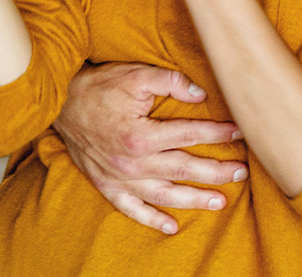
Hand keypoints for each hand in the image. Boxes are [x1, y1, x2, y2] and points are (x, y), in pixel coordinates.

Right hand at [54, 62, 246, 234]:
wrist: (60, 102)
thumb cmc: (100, 86)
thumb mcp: (136, 75)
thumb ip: (170, 81)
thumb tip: (201, 93)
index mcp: (141, 135)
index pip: (189, 135)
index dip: (218, 133)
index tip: (239, 132)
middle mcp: (132, 162)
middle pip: (183, 169)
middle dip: (216, 172)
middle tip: (241, 173)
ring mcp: (119, 178)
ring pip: (164, 195)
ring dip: (194, 200)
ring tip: (220, 201)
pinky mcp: (107, 185)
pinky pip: (132, 209)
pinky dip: (152, 220)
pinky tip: (171, 226)